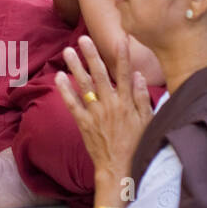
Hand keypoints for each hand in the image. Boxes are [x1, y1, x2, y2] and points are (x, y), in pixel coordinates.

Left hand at [56, 35, 153, 184]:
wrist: (120, 168)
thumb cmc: (137, 144)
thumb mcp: (147, 121)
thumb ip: (142, 98)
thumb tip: (139, 75)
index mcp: (127, 103)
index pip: (124, 75)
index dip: (122, 56)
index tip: (119, 39)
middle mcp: (110, 105)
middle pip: (100, 75)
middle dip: (92, 55)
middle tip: (83, 38)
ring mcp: (95, 114)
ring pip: (84, 86)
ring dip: (76, 67)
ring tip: (68, 51)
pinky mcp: (83, 123)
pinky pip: (72, 104)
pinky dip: (65, 90)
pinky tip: (59, 76)